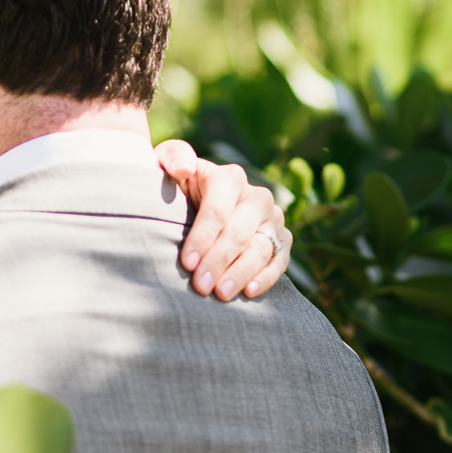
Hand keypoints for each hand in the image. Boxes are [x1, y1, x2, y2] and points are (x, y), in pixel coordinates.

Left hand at [155, 139, 292, 300]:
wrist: (200, 203)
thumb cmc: (179, 188)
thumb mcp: (168, 166)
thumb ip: (172, 157)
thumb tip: (184, 168)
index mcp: (230, 178)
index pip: (218, 211)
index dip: (202, 238)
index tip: (186, 263)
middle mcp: (257, 196)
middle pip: (239, 233)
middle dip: (219, 261)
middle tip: (201, 286)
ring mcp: (273, 219)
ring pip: (261, 248)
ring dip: (241, 273)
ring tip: (221, 295)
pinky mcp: (283, 240)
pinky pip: (280, 260)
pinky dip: (267, 277)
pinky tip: (249, 292)